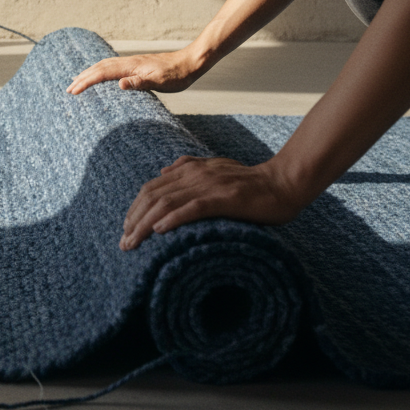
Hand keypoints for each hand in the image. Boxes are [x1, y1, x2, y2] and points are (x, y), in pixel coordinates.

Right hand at [66, 48, 205, 94]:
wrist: (190, 62)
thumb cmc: (177, 75)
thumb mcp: (160, 82)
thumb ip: (139, 82)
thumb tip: (119, 84)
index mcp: (130, 67)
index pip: (102, 73)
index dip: (86, 82)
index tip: (73, 91)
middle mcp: (128, 62)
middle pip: (99, 68)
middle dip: (82, 78)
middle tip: (68, 89)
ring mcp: (131, 63)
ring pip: (104, 66)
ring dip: (89, 73)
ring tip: (78, 81)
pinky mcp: (136, 65)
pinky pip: (112, 67)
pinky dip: (100, 71)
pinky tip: (101, 76)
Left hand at [119, 156, 307, 250]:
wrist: (284, 183)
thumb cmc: (251, 181)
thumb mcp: (216, 168)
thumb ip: (189, 166)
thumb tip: (163, 171)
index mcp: (190, 168)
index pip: (151, 188)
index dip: (135, 208)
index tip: (126, 229)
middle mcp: (194, 174)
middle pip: (152, 196)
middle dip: (134, 220)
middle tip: (125, 244)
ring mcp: (209, 185)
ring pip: (166, 203)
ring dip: (145, 224)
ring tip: (134, 242)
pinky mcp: (225, 198)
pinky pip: (193, 208)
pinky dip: (173, 218)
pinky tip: (159, 230)